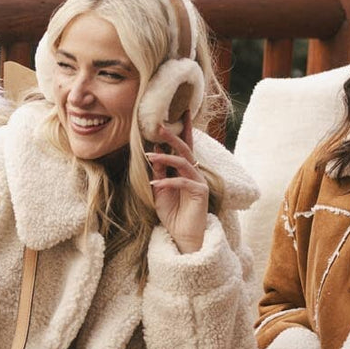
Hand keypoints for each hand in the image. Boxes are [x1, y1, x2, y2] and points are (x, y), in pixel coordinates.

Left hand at [146, 111, 208, 253]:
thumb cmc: (172, 215)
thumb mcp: (160, 191)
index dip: (183, 129)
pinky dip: (167, 181)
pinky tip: (155, 184)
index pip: (184, 146)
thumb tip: (154, 151)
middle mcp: (194, 173)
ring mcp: (199, 181)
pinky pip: (182, 182)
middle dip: (172, 135)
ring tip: (149, 156)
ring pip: (183, 162)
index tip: (180, 111)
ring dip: (165, 158)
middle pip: (185, 148)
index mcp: (185, 170)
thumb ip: (159, 172)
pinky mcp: (200, 193)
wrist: (182, 236)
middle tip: (159, 125)